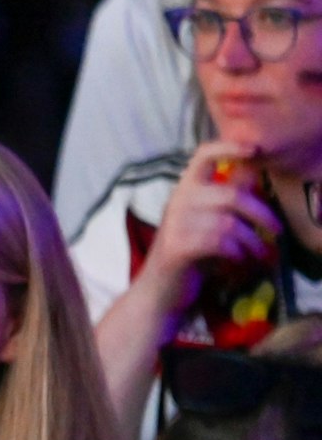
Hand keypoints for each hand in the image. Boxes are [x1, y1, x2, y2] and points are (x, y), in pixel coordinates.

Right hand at [143, 141, 280, 311]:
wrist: (160, 292)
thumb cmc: (189, 256)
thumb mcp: (209, 221)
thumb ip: (227, 198)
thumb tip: (252, 171)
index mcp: (185, 190)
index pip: (203, 156)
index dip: (229, 147)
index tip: (255, 150)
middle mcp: (178, 201)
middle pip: (231, 195)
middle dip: (262, 214)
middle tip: (277, 232)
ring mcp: (175, 224)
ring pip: (230, 223)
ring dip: (253, 242)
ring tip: (260, 256)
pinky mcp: (178, 247)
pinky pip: (221, 243)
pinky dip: (238, 254)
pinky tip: (239, 263)